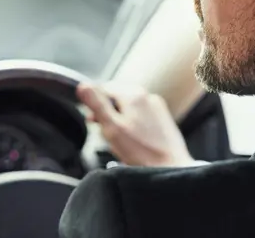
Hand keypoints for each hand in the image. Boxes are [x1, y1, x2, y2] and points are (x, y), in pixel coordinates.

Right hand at [77, 83, 194, 166]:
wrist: (171, 168)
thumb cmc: (141, 152)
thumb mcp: (112, 128)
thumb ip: (97, 105)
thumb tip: (83, 86)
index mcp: (133, 94)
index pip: (104, 88)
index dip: (94, 104)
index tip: (92, 120)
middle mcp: (147, 95)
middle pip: (117, 97)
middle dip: (107, 112)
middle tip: (104, 131)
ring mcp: (157, 106)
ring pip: (129, 107)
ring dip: (119, 118)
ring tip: (119, 140)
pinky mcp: (163, 118)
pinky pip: (141, 115)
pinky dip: (133, 124)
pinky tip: (133, 141)